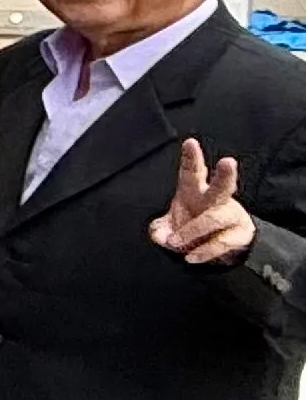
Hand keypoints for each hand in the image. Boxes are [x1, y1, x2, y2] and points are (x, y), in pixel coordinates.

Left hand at [152, 138, 253, 264]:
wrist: (217, 249)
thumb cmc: (191, 227)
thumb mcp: (169, 228)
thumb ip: (160, 230)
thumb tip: (160, 235)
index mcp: (195, 191)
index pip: (192, 172)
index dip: (191, 158)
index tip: (189, 143)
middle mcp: (216, 199)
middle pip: (222, 186)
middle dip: (225, 174)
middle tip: (228, 161)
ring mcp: (230, 215)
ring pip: (216, 218)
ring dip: (194, 230)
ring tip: (175, 241)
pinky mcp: (239, 234)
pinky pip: (222, 242)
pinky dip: (204, 251)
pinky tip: (191, 257)